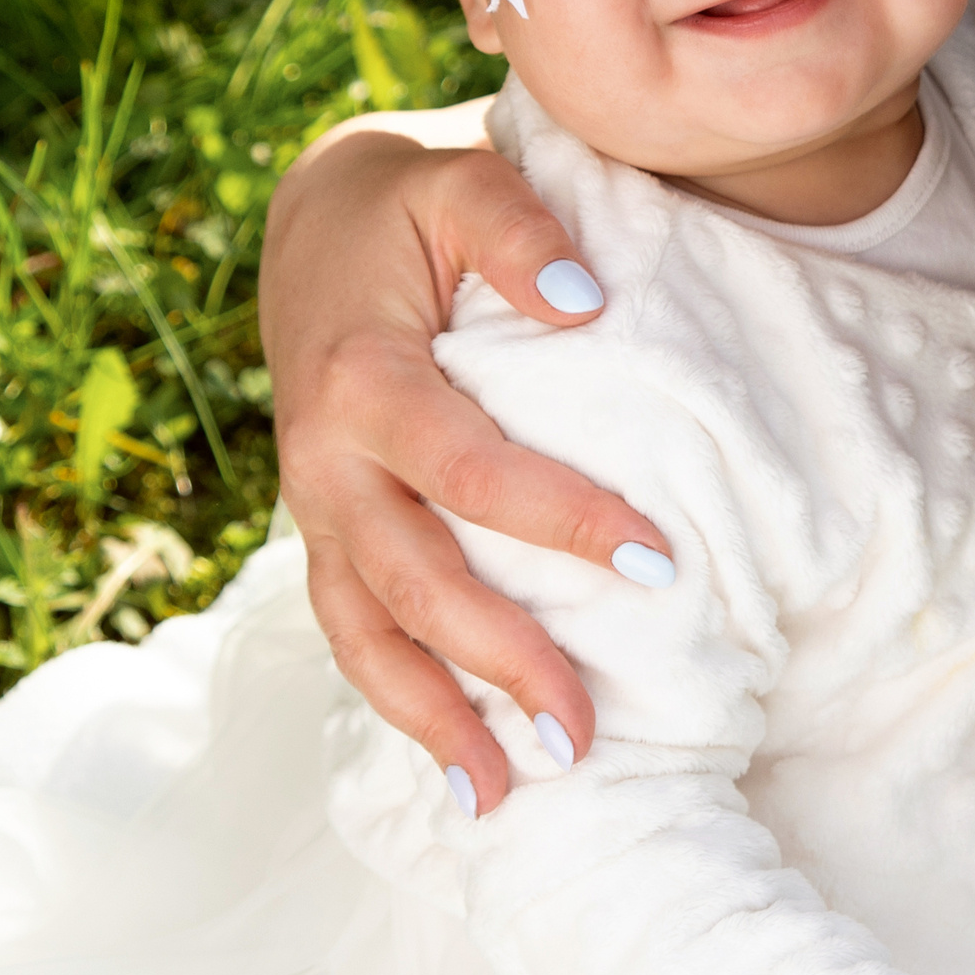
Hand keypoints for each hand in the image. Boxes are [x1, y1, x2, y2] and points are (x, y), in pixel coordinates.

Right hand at [261, 107, 670, 814]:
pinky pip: (354, 631)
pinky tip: (463, 767)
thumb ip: (517, 231)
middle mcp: (325, 460)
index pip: (470, 471)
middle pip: (413, 581)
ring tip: (510, 791)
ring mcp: (318, 507)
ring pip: (366, 632)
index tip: (658, 561)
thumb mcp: (460, 183)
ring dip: (435, 717)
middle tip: (588, 728)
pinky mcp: (329, 532)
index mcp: (363, 378)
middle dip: (499, 661)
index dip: (561, 520)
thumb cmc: (409, 208)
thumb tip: (584, 300)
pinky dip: (399, 703)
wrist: (315, 226)